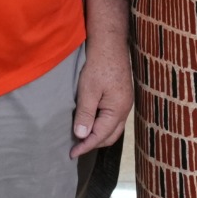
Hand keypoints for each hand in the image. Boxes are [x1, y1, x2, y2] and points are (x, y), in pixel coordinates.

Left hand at [70, 38, 131, 158]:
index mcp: (118, 110)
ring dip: (98, 135)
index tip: (71, 154)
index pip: (100, 136)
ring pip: (113, 128)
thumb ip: (85, 114)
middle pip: (110, 136)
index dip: (85, 146)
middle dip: (93, 143)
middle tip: (76, 147)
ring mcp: (125, 102)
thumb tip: (81, 136)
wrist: (110, 43)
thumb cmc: (99, 65)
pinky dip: (102, 125)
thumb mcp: (88, 90)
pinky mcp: (122, 96)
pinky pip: (113, 118)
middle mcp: (125, 109)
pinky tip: (91, 122)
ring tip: (82, 137)